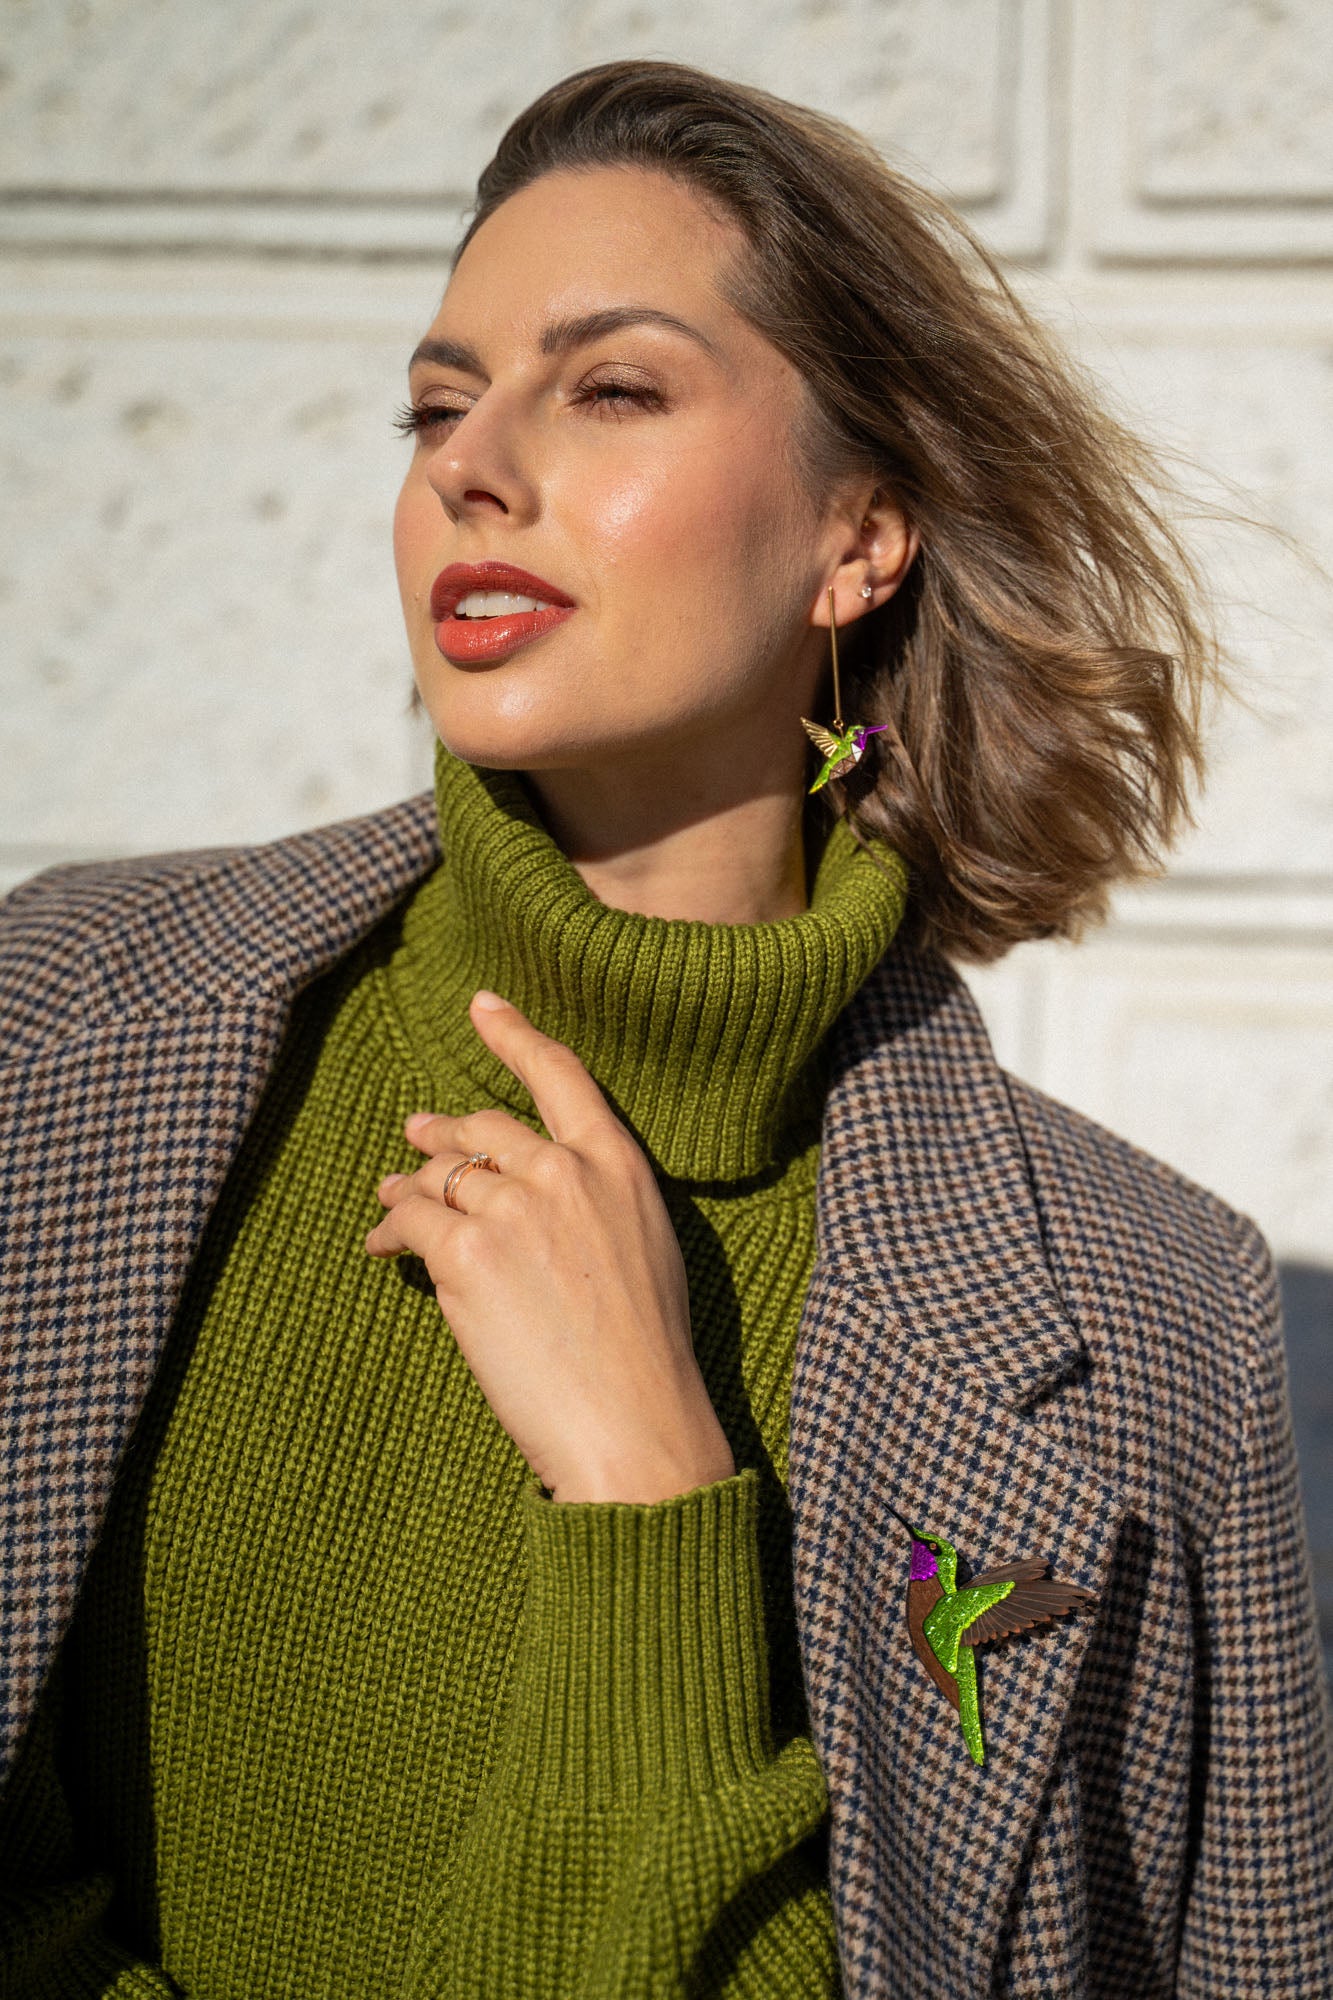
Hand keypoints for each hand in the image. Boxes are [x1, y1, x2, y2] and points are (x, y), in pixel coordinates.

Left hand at [364, 990, 735, 1504]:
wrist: (634, 1423)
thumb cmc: (647, 1355)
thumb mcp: (645, 1250)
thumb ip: (594, 1203)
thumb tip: (534, 1194)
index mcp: (619, 1165)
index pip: (560, 1075)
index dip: (514, 1034)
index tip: (482, 1005)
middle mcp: (564, 1171)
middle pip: (485, 1126)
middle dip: (444, 1129)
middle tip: (418, 1131)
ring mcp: (512, 1208)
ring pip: (441, 1175)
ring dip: (409, 1183)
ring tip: (390, 1194)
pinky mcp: (466, 1253)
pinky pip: (411, 1221)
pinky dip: (390, 1228)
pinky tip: (380, 1242)